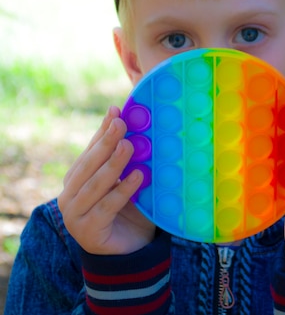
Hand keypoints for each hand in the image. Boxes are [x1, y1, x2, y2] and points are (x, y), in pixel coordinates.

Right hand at [58, 106, 154, 254]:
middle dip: (106, 143)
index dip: (102, 132)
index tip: (116, 112)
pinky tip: (138, 177)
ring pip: (95, 185)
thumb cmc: (130, 211)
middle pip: (89, 166)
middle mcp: (70, 196)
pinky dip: (123, 191)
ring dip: (113, 164)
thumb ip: (126, 160)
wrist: (131, 250)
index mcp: (76, 180)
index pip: (89, 152)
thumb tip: (137, 127)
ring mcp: (75, 216)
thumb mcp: (127, 180)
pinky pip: (107, 207)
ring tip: (129, 146)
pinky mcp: (88, 232)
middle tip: (122, 124)